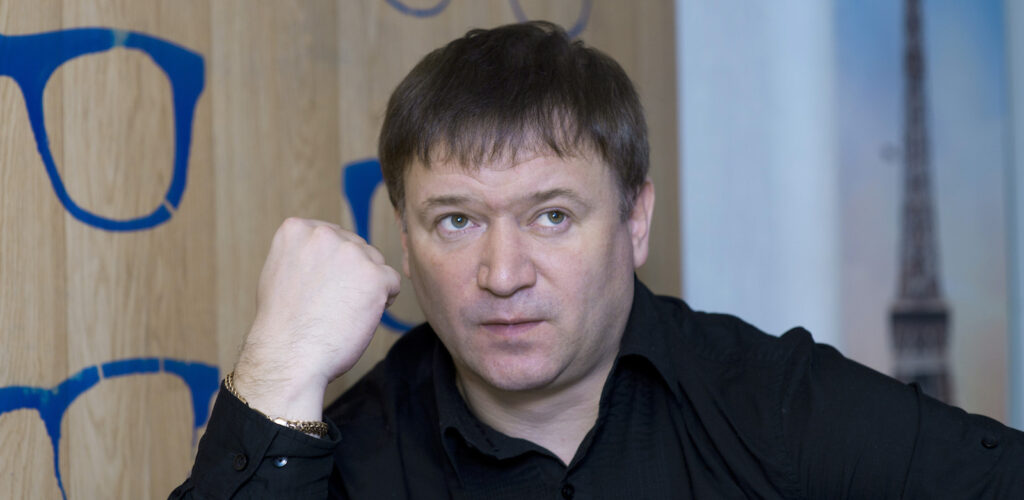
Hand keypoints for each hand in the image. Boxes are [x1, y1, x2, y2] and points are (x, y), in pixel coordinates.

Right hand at [232, 217, 401, 420]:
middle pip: (357, 248)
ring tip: (341, 312)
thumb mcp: (279, 272)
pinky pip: (392, 282)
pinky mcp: (375, 275)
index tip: (317, 289)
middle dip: (351, 274)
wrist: (288, 356)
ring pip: (376, 264)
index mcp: (297, 229)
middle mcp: (324, 234)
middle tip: (331, 305)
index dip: (331, 266)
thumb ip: (304, 252)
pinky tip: (359, 317)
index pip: (333, 237)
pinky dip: (383, 301)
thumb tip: (328, 249)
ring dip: (367, 286)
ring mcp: (351, 252)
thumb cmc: (283, 325)